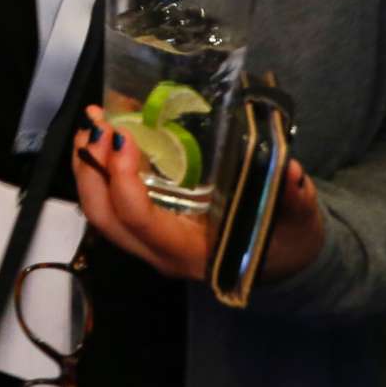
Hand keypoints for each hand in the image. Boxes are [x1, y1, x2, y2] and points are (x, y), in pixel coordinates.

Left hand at [71, 106, 324, 282]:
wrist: (284, 263)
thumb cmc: (286, 241)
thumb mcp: (296, 221)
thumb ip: (292, 199)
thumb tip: (290, 172)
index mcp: (190, 252)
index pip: (140, 220)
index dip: (123, 179)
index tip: (123, 137)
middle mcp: (160, 253)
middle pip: (105, 217)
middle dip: (91, 169)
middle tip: (96, 123)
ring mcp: (149, 244)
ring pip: (101, 213)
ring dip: (89, 168)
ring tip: (93, 125)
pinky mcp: (148, 231)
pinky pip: (112, 206)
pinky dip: (103, 173)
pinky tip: (107, 141)